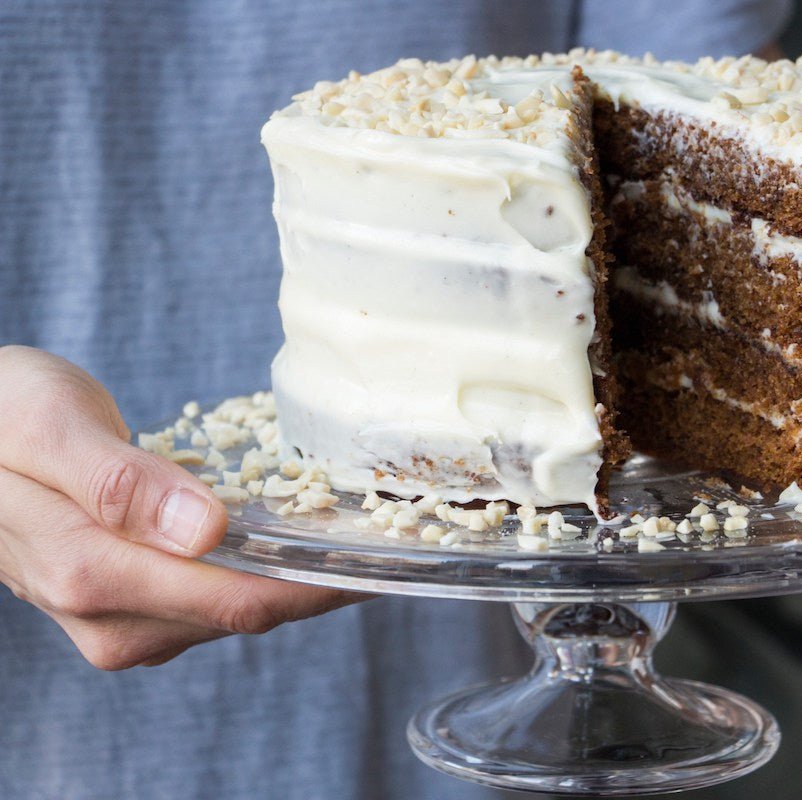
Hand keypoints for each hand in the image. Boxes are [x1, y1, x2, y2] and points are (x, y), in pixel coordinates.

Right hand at [0, 346, 362, 669]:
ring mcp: (118, 619)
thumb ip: (118, 483)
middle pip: (246, 613)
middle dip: (321, 583)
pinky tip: (290, 537)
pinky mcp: (128, 606)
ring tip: (355, 532)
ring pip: (233, 612)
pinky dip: (259, 571)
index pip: (236, 600)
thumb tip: (205, 533)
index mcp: (89, 572)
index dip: (319, 584)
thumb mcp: (47, 426)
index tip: (386, 553)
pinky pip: (211, 600)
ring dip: (295, 579)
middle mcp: (106, 615)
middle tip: (396, 536)